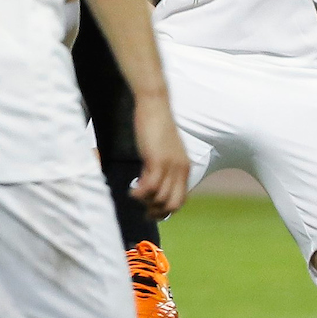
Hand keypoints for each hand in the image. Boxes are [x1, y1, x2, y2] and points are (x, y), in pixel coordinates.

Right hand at [129, 90, 189, 218]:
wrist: (155, 105)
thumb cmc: (156, 126)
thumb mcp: (164, 152)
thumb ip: (162, 169)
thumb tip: (152, 188)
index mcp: (185, 168)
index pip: (180, 200)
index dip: (166, 210)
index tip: (151, 210)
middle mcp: (181, 169)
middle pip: (172, 205)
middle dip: (156, 212)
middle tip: (142, 208)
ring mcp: (170, 165)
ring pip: (160, 198)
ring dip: (145, 202)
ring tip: (135, 193)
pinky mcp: (157, 160)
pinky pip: (149, 187)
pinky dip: (139, 193)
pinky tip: (132, 189)